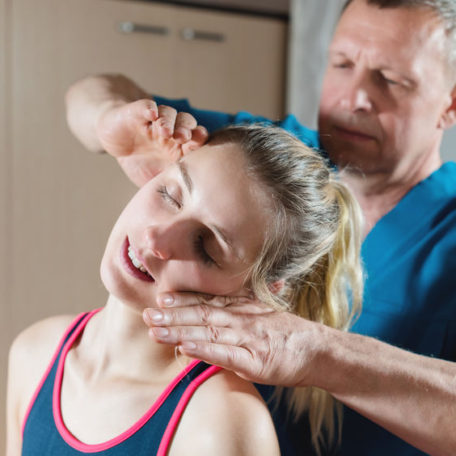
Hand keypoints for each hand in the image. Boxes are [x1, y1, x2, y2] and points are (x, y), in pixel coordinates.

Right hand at [96, 99, 208, 185]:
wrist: (116, 141)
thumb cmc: (140, 164)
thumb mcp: (154, 180)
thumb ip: (167, 190)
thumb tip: (180, 210)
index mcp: (179, 148)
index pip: (195, 142)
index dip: (200, 141)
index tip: (201, 143)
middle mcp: (170, 132)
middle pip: (186, 124)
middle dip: (186, 129)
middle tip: (183, 137)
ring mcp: (154, 121)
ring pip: (168, 114)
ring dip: (168, 121)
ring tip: (164, 130)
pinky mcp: (136, 112)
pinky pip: (145, 106)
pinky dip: (148, 108)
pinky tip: (150, 113)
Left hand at [143, 293, 321, 386]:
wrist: (318, 350)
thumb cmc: (288, 334)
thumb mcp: (264, 313)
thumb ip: (241, 308)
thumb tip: (219, 307)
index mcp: (244, 307)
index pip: (209, 300)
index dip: (184, 298)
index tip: (162, 297)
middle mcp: (243, 318)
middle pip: (203, 314)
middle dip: (173, 314)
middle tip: (148, 313)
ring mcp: (248, 338)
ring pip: (209, 331)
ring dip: (180, 330)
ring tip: (155, 330)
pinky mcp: (255, 360)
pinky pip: (225, 354)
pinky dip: (204, 349)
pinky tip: (185, 347)